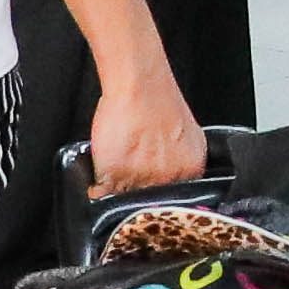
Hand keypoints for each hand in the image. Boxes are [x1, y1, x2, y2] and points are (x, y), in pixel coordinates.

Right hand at [84, 54, 204, 197]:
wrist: (140, 85)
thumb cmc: (161, 102)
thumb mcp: (188, 137)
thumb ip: (184, 163)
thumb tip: (177, 178)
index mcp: (191, 169)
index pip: (177, 200)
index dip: (162, 198)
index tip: (153, 195)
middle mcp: (168, 178)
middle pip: (151, 204)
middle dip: (140, 198)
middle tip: (132, 183)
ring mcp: (140, 178)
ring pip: (125, 201)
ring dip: (118, 194)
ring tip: (117, 177)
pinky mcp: (113, 174)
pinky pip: (102, 194)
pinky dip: (98, 189)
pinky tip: (102, 179)